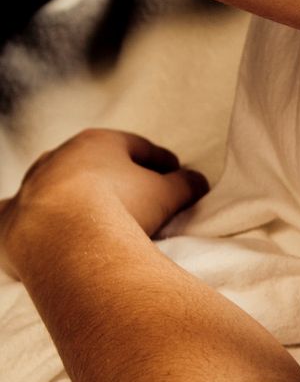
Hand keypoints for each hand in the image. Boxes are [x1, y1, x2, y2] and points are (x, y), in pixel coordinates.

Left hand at [0, 129, 207, 282]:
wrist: (64, 238)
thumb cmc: (120, 208)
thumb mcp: (168, 194)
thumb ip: (185, 185)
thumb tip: (198, 181)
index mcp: (99, 143)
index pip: (138, 147)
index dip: (161, 160)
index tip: (175, 172)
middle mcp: (59, 157)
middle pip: (95, 164)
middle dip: (116, 176)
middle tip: (139, 195)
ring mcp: (32, 185)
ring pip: (57, 186)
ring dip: (76, 197)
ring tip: (95, 218)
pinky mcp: (10, 218)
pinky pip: (21, 215)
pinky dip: (32, 220)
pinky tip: (39, 227)